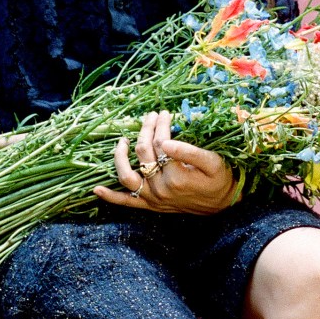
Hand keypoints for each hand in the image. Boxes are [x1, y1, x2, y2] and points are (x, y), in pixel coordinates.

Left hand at [95, 110, 237, 215]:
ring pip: (128, 176)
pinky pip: (127, 203)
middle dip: (145, 130)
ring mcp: (153, 198)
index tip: (164, 113)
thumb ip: (189, 152)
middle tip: (151, 116)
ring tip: (121, 141)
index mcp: (176, 175)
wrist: (223, 204)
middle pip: (143, 153)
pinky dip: (111, 197)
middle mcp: (160, 188)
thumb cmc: (219, 179)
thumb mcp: (212, 162)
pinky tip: (97, 189)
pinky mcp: (151, 206)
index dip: (161, 125)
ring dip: (120, 158)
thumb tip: (166, 142)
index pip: (159, 143)